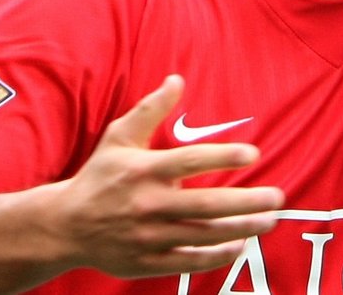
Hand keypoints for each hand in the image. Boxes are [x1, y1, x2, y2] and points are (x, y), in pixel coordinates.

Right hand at [52, 75, 283, 277]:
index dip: (223, 157)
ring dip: (241, 229)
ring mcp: (148, 237)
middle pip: (205, 204)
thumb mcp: (119, 137)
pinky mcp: (147, 262)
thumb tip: (177, 79)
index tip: (254, 155)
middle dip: (247, 201)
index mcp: (142, 171)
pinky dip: (217, 256)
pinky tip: (240, 245)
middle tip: (278, 197)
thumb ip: (151, 109)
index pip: (189, 161)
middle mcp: (147, 205)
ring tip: (269, 220)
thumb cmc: (99, 176)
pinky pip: (189, 260)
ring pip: (203, 234)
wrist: (64, 226)